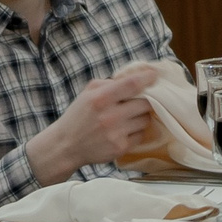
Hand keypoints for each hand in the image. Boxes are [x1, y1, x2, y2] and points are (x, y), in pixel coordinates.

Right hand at [27, 62, 161, 182]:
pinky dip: (136, 131)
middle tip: (143, 99)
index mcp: (100, 98)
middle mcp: (109, 116)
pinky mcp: (120, 147)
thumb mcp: (88, 93)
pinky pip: (141, 134)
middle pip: (145, 103)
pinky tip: (125, 130)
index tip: (155, 74)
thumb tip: (135, 76)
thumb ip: (109, 83)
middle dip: (147, 100)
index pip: (132, 84)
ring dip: (141, 116)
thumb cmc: (79, 115)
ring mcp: (116, 133)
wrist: (66, 145)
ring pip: (145, 119)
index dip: (147, 78)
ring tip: (129, 116)